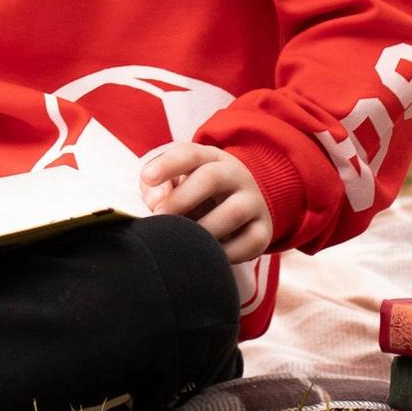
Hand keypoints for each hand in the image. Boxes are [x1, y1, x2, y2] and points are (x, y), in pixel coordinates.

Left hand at [138, 140, 274, 264]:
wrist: (240, 210)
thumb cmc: (194, 196)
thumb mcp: (175, 184)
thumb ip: (158, 188)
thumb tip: (157, 203)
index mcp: (210, 158)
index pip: (190, 154)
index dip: (168, 164)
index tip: (148, 178)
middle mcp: (236, 175)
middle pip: (212, 178)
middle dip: (182, 198)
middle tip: (159, 216)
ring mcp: (253, 202)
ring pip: (234, 211)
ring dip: (204, 228)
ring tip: (183, 241)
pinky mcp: (263, 231)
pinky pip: (249, 242)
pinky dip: (226, 253)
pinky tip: (207, 256)